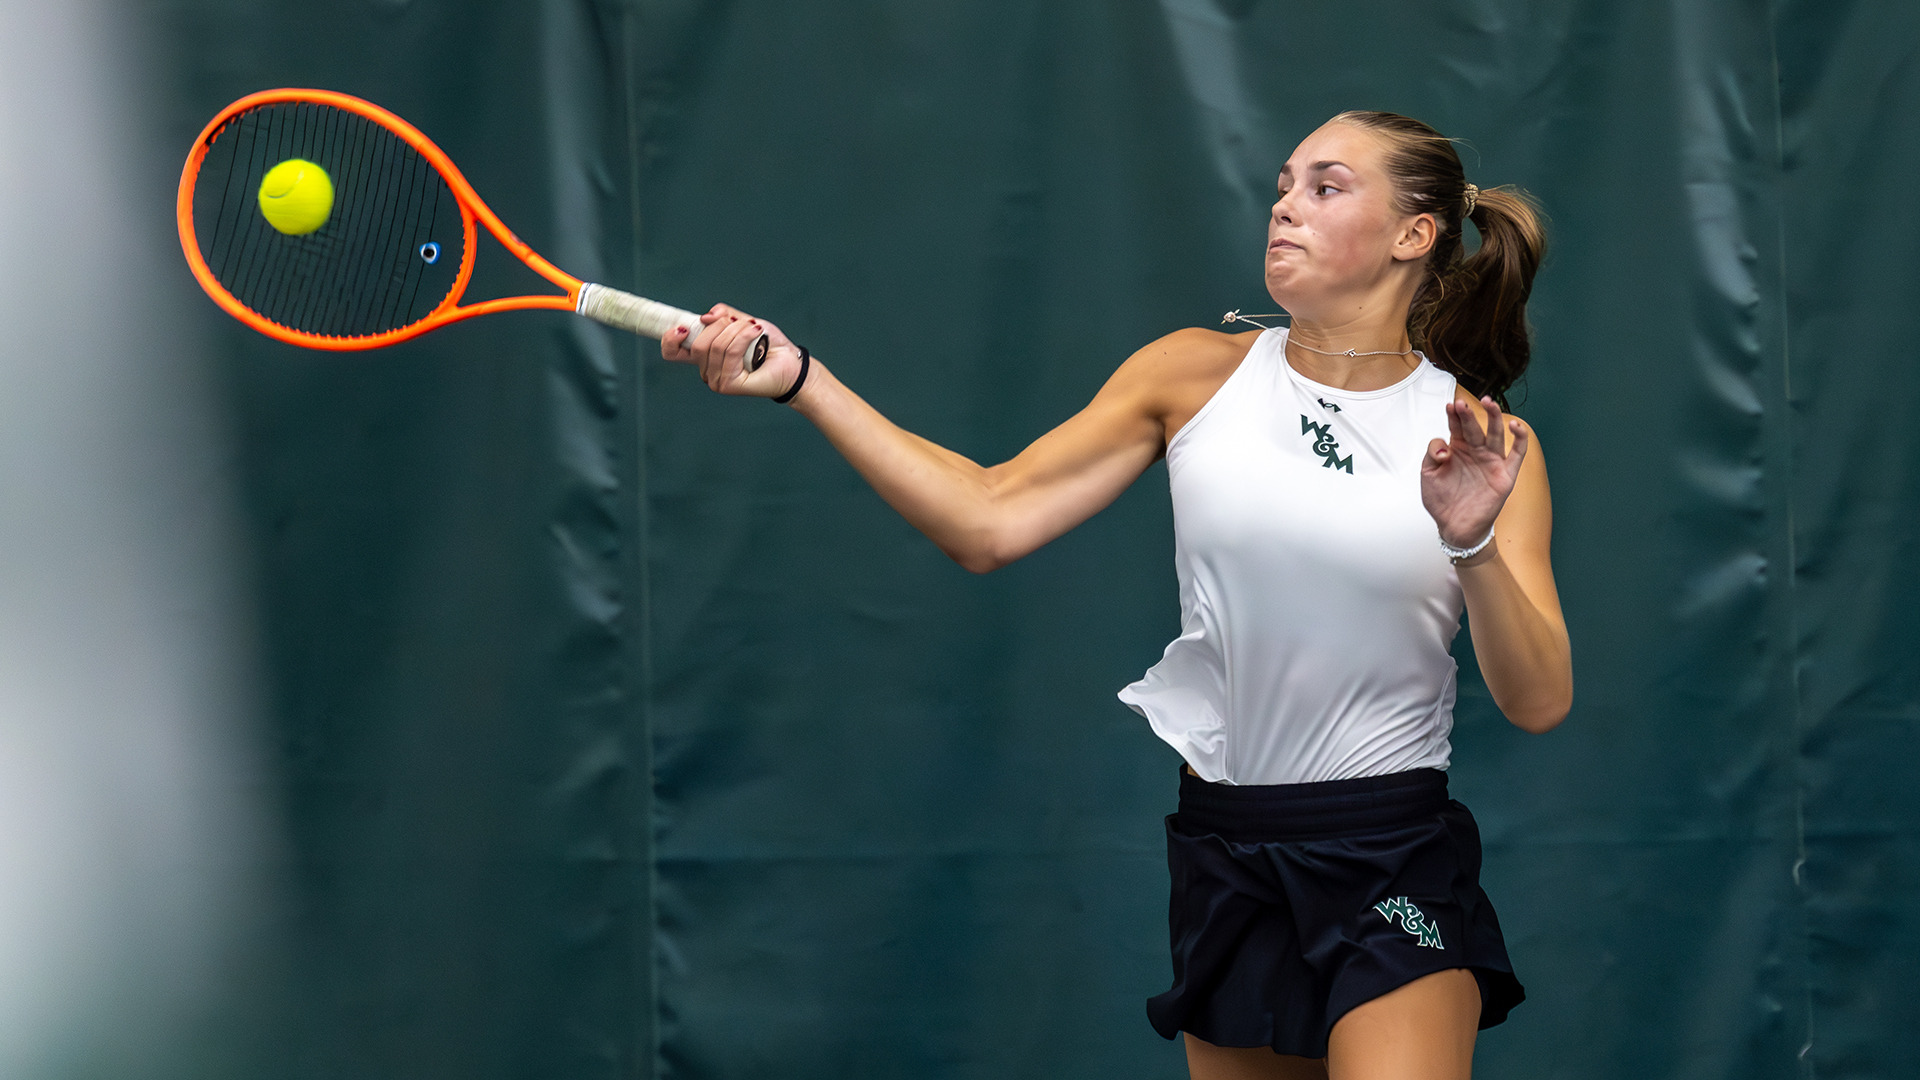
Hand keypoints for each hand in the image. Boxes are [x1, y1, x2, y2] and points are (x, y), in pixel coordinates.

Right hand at [660, 304, 805, 399]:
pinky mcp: (729, 384)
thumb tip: (705, 317)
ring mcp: (716, 380)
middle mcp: (707, 370)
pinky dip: (744, 336)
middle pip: (697, 343)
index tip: (682, 327)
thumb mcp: (743, 322)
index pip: (672, 352)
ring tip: (754, 329)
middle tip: (742, 323)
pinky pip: (730, 351)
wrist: (791, 362)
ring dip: (737, 329)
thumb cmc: (768, 344)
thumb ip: (724, 316)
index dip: (670, 338)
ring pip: (715, 345)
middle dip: (721, 325)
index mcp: (705, 356)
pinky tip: (756, 333)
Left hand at [1421, 396, 1528, 548]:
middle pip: (1475, 427)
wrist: (1454, 526)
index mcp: (1457, 448)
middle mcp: (1475, 451)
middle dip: (1469, 415)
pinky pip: (1517, 453)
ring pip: (1496, 434)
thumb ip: (1432, 454)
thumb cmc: (1442, 500)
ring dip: (1494, 417)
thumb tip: (1445, 446)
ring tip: (1488, 404)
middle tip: (1463, 404)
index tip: (1450, 406)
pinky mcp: (1505, 474)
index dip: (1454, 415)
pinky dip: (1520, 438)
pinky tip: (1516, 426)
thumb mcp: (1428, 474)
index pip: (1457, 426)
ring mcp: (1491, 461)